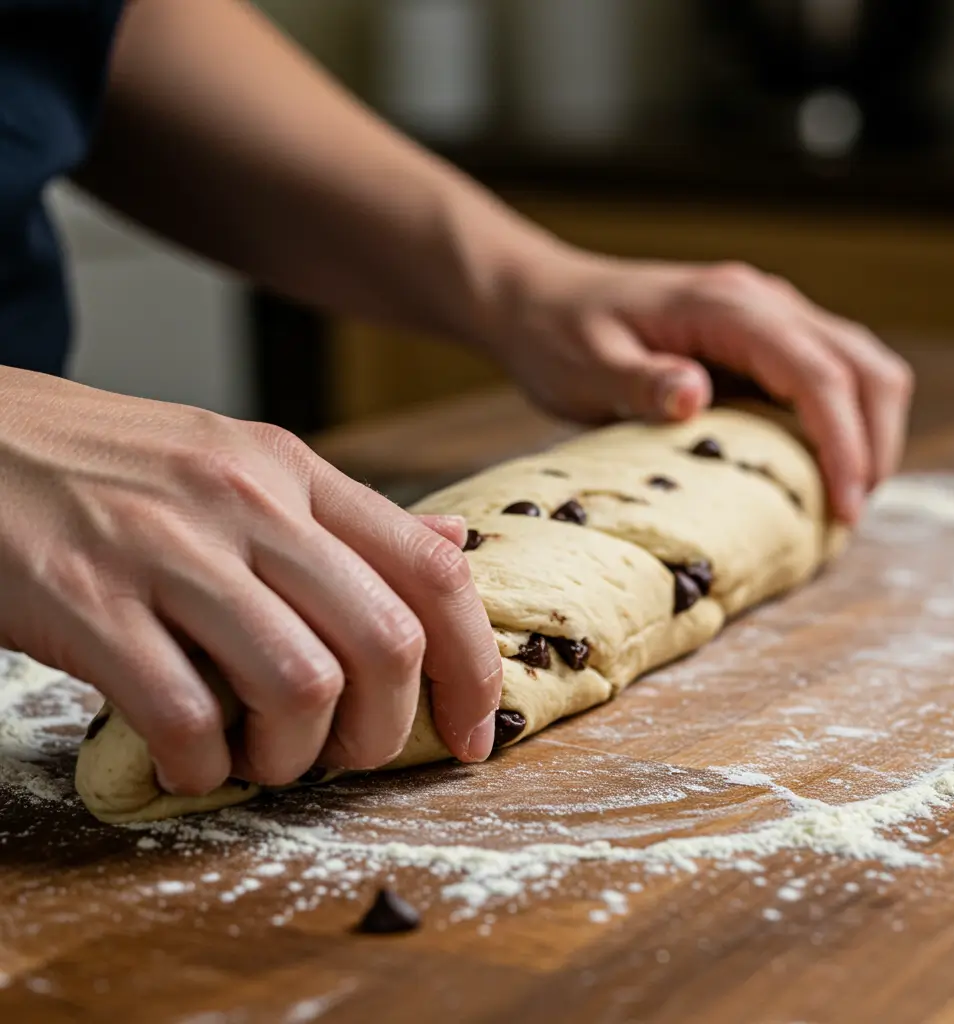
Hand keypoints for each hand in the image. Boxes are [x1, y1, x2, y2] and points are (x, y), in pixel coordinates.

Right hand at [0, 367, 499, 794]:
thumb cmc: (120, 466)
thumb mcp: (247, 463)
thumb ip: (351, 517)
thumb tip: (453, 546)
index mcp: (296, 471)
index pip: (433, 570)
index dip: (475, 665)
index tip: (476, 730)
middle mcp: (249, 502)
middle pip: (384, 640)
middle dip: (387, 728)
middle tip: (351, 754)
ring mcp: (168, 549)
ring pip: (302, 683)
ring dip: (296, 754)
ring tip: (266, 757)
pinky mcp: (87, 601)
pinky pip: (185, 715)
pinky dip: (203, 765)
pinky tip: (191, 758)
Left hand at [482, 250, 913, 523]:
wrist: (538, 298)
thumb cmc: (557, 333)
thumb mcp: (587, 365)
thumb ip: (641, 382)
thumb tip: (696, 397)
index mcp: (726, 308)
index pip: (818, 373)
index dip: (843, 442)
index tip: (843, 507)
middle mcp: (761, 302)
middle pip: (862, 365)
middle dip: (874, 441)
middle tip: (848, 514)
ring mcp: (764, 316)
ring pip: (856, 365)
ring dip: (866, 430)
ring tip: (841, 499)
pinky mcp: (756, 338)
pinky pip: (823, 374)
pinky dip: (837, 420)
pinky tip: (813, 467)